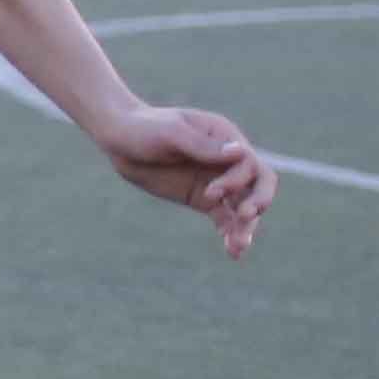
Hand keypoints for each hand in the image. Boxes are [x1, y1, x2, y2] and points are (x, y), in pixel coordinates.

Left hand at [91, 100, 272, 257]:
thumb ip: (203, 146)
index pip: (249, 163)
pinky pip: (225, 217)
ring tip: (239, 246)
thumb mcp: (171, 133)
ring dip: (246, 225)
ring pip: (244, 205)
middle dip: (258, 201)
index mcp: (226, 138)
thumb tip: (240, 152)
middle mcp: (228, 160)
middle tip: (247, 216)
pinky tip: (232, 250)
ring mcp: (217, 181)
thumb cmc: (144, 128)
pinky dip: (230, 232)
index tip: (211, 192)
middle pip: (259, 184)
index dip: (237, 181)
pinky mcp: (203, 199)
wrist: (118, 141)